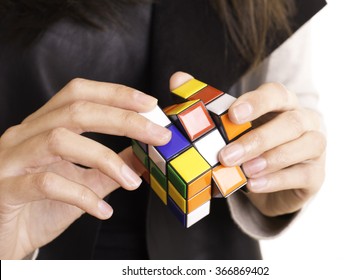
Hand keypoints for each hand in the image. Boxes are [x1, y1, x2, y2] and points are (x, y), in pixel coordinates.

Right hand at [0, 78, 170, 258]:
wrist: (1, 241)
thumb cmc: (39, 208)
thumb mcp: (81, 183)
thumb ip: (109, 169)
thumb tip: (142, 155)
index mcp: (42, 127)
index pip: (78, 94)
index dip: (115, 93)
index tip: (149, 103)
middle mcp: (24, 135)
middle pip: (76, 111)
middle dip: (123, 120)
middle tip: (158, 135)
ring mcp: (10, 160)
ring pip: (59, 140)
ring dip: (105, 159)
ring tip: (133, 182)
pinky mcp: (4, 189)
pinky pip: (45, 184)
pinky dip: (81, 196)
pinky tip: (103, 211)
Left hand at [218, 82, 325, 216]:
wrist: (271, 181)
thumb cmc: (251, 147)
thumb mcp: (229, 127)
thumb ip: (205, 103)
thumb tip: (177, 79)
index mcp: (283, 104)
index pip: (276, 94)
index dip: (257, 102)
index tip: (233, 115)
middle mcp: (305, 121)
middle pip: (290, 123)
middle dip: (257, 139)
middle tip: (226, 155)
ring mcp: (315, 147)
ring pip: (304, 146)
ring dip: (271, 159)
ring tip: (244, 171)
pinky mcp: (316, 174)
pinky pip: (303, 174)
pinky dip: (277, 180)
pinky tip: (254, 185)